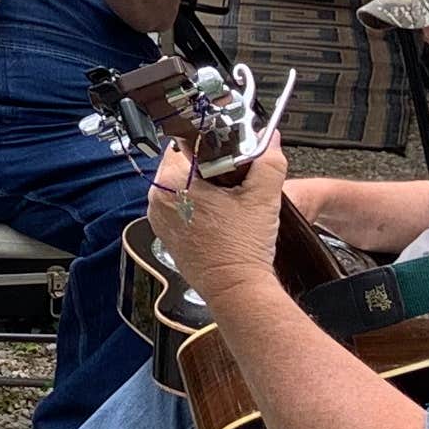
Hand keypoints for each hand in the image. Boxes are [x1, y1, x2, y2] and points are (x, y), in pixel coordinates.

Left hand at [149, 142, 287, 300]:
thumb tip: (270, 139)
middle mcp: (158, 200)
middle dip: (211, 168)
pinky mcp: (167, 235)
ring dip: (204, 188)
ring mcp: (160, 219)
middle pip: (185, 165)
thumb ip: (267, 160)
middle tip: (235, 179)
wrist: (236, 289)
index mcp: (172, 183)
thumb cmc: (241, 250)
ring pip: (183, 187)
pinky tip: (220, 217)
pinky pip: (181, 209)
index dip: (214, 146)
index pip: (188, 143)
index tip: (231, 154)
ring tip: (229, 200)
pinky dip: (199, 208)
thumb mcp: (263, 196)